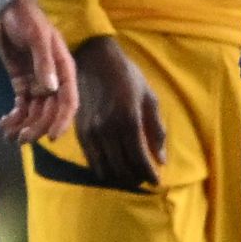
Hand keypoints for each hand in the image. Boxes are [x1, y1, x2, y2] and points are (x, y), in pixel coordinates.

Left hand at [0, 0, 76, 144]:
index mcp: (64, 70)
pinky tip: (5, 124)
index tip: (51, 137)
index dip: (62, 121)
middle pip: (50, 111)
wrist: (8, 10)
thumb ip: (44, 62)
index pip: (68, 101)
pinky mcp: (22, 83)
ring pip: (35, 112)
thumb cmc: (28, 19)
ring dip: (25, 125)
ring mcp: (38, 83)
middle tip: (22, 139)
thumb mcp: (37, 36)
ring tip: (9, 134)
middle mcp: (54, 80)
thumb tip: (50, 89)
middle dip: (38, 127)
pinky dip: (15, 117)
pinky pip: (22, 105)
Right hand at [71, 35, 164, 186]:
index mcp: (129, 121)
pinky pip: (91, 160)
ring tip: (130, 176)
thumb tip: (161, 159)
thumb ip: (156, 130)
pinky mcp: (79, 131)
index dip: (149, 174)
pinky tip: (112, 168)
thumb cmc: (127, 77)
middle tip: (144, 178)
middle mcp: (108, 130)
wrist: (94, 59)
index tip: (156, 182)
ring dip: (119, 177)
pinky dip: (103, 169)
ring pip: (105, 168)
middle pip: (122, 168)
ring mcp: (91, 132)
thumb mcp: (149, 98)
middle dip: (135, 178)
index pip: (140, 159)